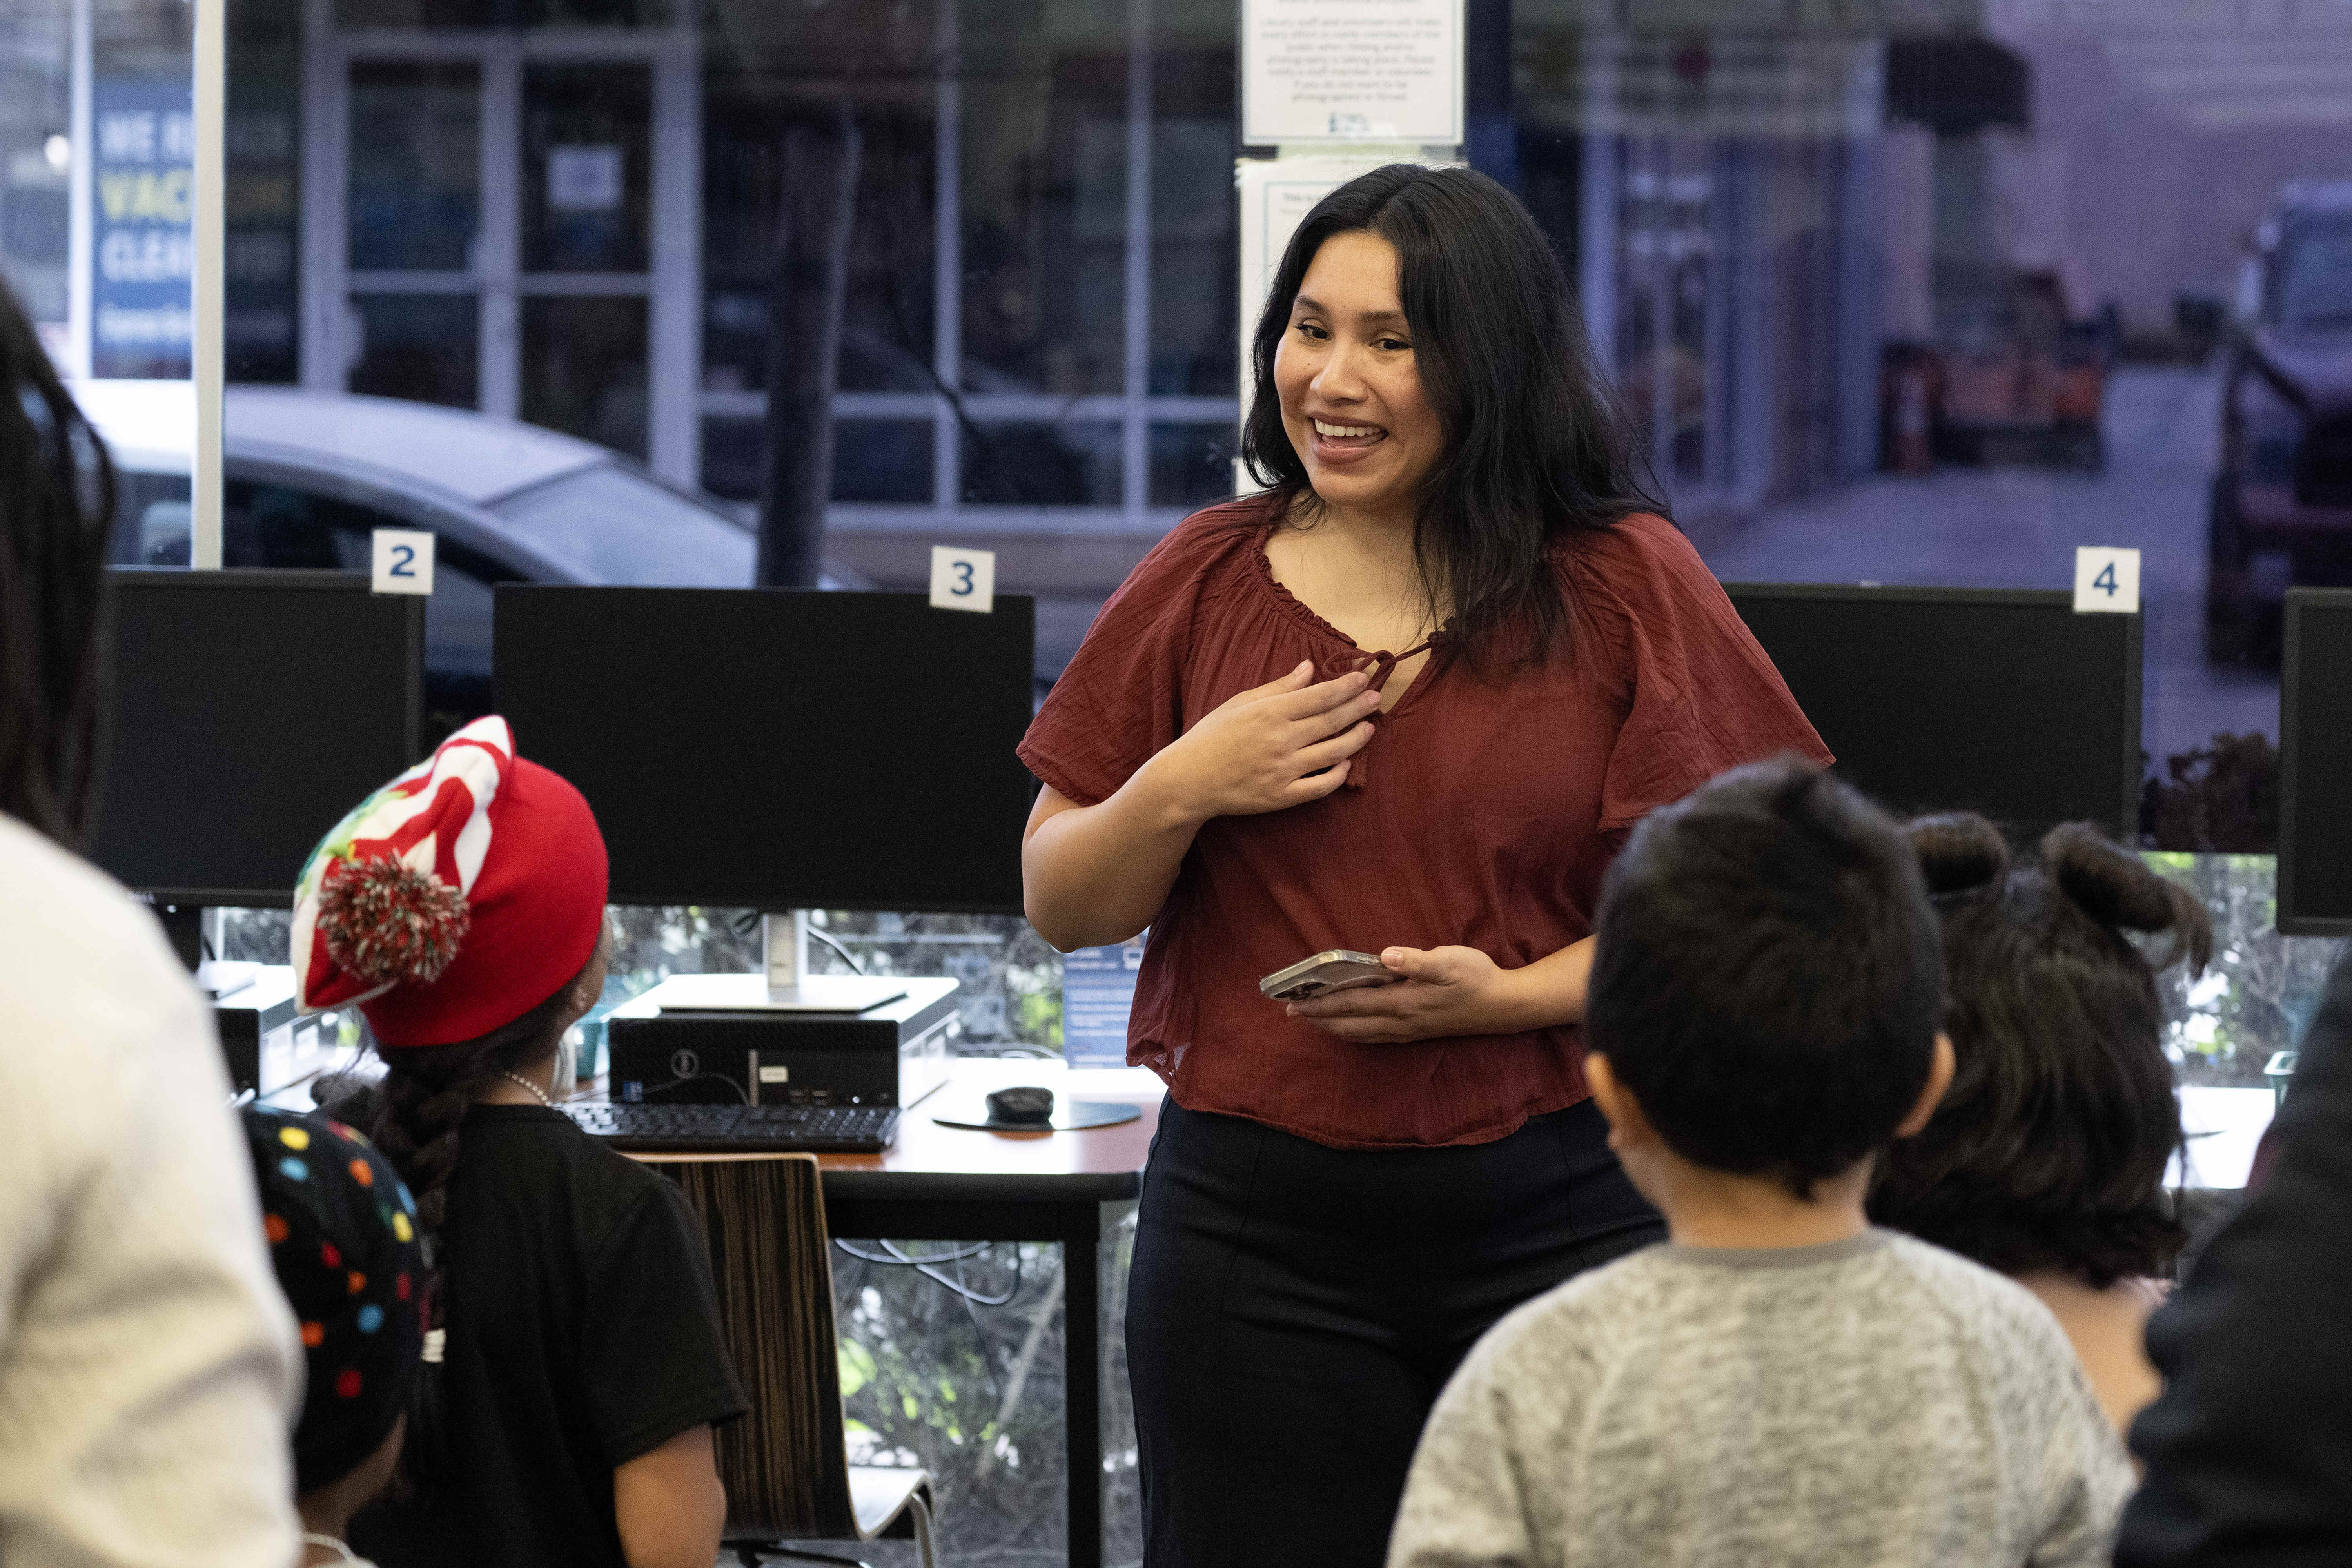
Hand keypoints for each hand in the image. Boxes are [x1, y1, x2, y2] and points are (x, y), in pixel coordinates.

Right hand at [1143, 660, 1382, 823]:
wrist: (1188, 780)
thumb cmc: (1211, 737)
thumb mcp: (1239, 703)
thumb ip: (1277, 687)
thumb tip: (1309, 668)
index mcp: (1269, 713)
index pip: (1320, 696)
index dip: (1346, 686)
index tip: (1364, 678)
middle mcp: (1281, 740)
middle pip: (1332, 721)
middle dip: (1358, 707)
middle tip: (1376, 698)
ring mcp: (1283, 771)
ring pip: (1333, 753)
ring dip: (1356, 738)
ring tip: (1369, 727)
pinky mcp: (1282, 796)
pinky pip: (1320, 786)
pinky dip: (1337, 775)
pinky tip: (1346, 763)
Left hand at [1284, 946, 1533, 1043]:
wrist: (1503, 1006)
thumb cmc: (1476, 978)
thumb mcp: (1449, 961)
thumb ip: (1416, 960)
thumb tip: (1385, 957)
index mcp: (1403, 1002)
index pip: (1351, 1005)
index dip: (1320, 1005)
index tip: (1294, 1003)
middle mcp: (1400, 1022)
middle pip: (1350, 1024)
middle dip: (1319, 1019)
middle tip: (1292, 1012)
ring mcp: (1408, 1030)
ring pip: (1361, 1034)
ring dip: (1334, 1027)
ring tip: (1313, 1020)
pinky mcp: (1416, 1032)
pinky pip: (1375, 1036)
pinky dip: (1354, 1032)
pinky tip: (1351, 1028)